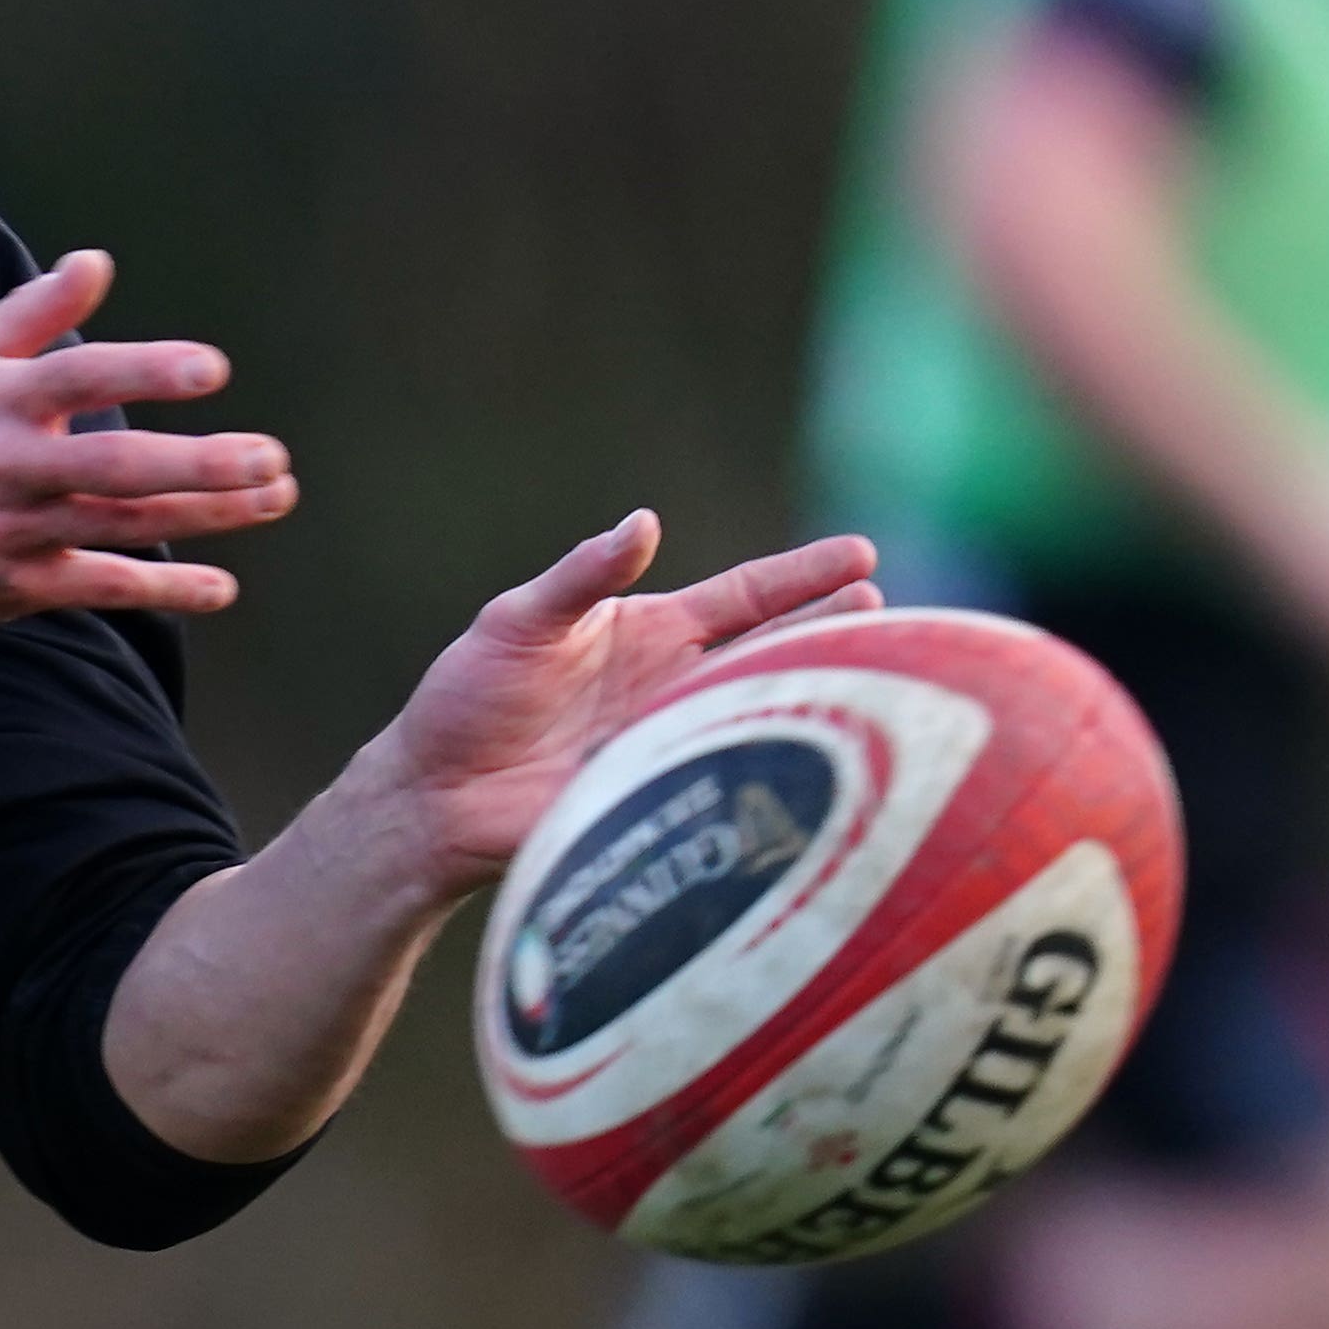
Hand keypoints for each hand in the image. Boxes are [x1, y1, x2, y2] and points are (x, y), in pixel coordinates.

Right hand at [0, 249, 298, 629]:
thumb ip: (34, 312)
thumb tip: (98, 260)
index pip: (79, 376)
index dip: (145, 371)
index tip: (213, 369)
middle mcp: (1, 465)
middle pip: (113, 465)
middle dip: (199, 464)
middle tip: (271, 458)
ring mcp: (6, 531)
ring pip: (120, 526)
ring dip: (204, 517)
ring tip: (274, 499)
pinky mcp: (7, 588)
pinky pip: (96, 588)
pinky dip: (161, 591)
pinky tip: (222, 587)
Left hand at [350, 512, 878, 903]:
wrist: (436, 794)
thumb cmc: (470, 697)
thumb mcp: (520, 622)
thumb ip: (580, 578)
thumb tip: (642, 524)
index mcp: (652, 632)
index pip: (746, 595)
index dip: (802, 576)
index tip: (863, 554)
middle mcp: (680, 686)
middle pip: (777, 653)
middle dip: (834, 634)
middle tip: (892, 618)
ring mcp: (680, 746)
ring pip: (768, 717)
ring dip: (819, 700)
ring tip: (882, 682)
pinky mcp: (667, 804)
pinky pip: (732, 789)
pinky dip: (776, 779)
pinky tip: (824, 773)